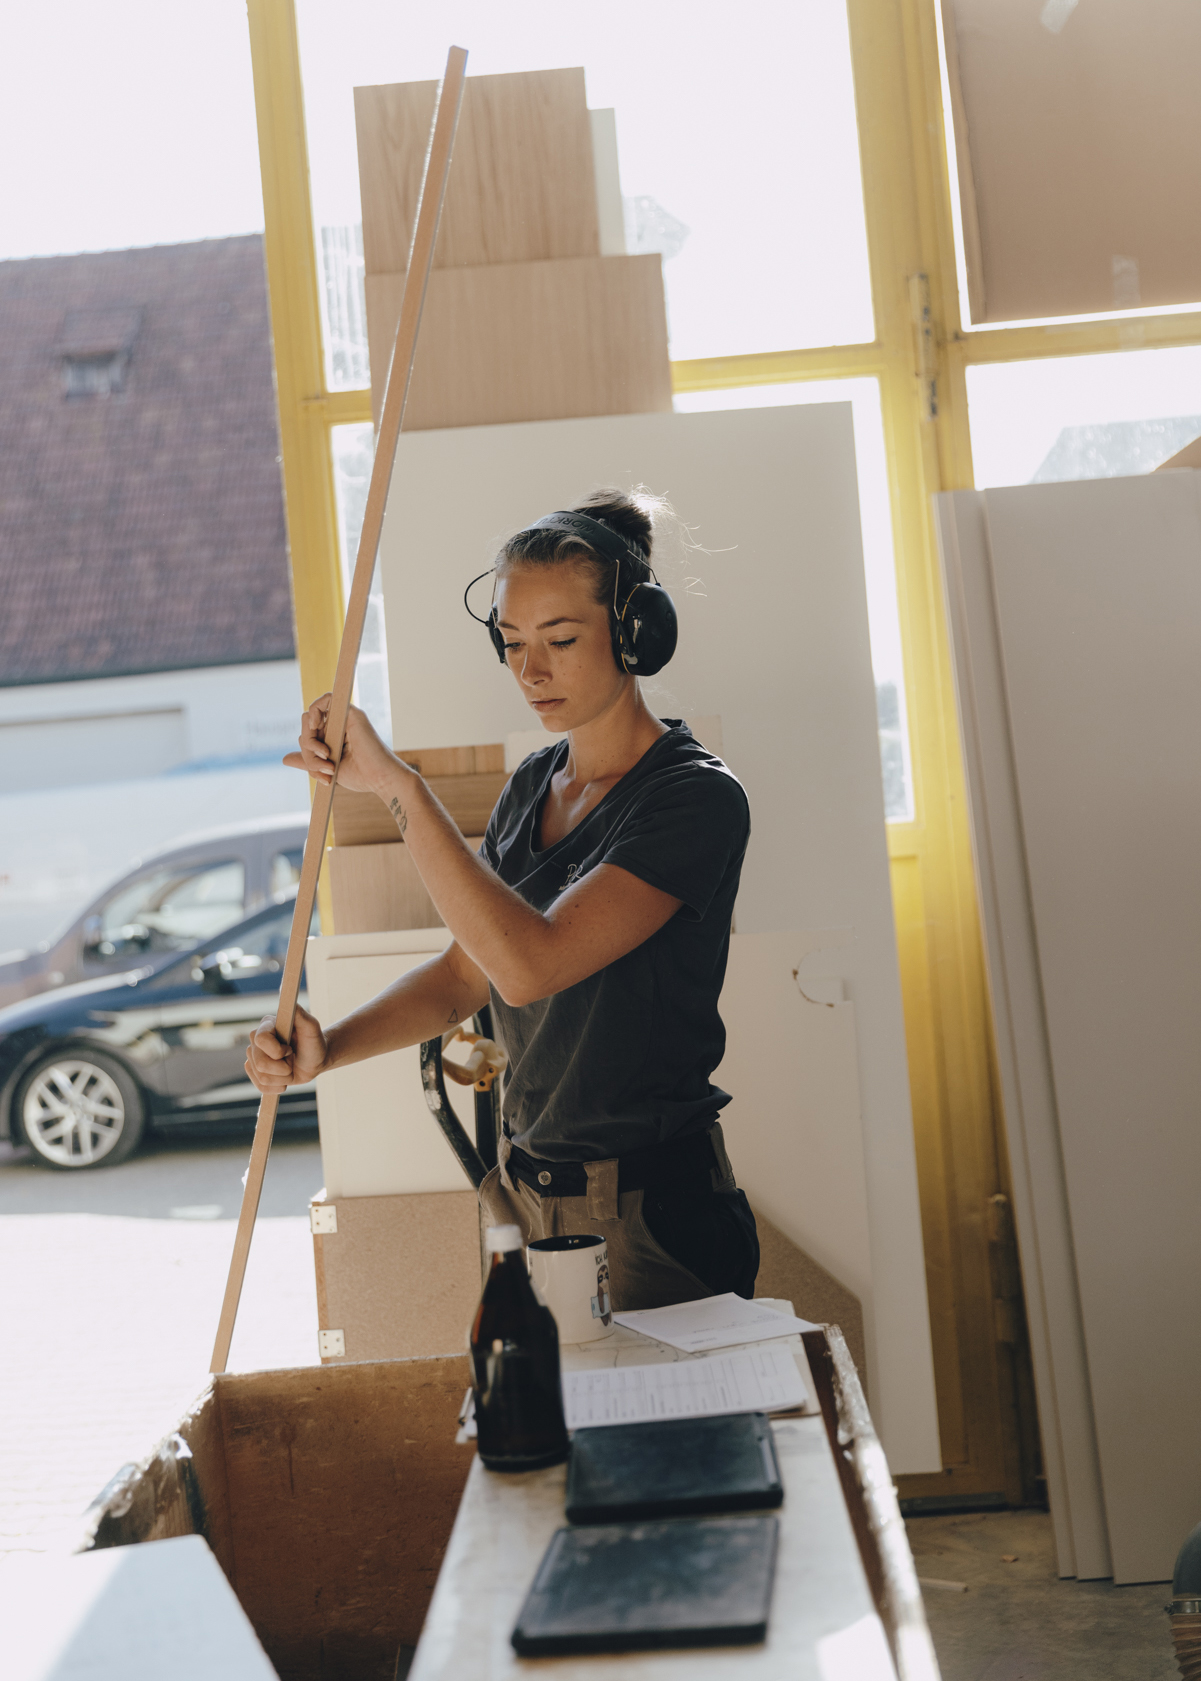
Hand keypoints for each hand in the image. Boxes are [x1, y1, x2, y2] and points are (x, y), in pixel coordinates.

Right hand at [245, 1003, 327, 1092]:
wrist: (315, 1060)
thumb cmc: (314, 1042)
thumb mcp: (311, 1028)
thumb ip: (300, 1014)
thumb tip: (288, 999)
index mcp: (266, 1026)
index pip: (260, 1040)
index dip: (277, 1051)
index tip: (290, 1050)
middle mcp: (255, 1040)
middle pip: (260, 1063)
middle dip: (283, 1067)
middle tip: (292, 1059)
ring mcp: (254, 1057)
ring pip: (262, 1077)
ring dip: (283, 1077)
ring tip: (290, 1068)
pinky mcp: (255, 1073)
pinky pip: (261, 1087)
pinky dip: (277, 1087)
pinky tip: (285, 1079)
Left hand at [283, 696, 397, 795]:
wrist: (379, 778)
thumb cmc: (359, 776)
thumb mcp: (325, 769)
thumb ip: (307, 761)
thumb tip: (285, 758)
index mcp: (332, 738)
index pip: (307, 737)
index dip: (307, 755)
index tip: (321, 775)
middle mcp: (337, 726)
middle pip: (306, 728)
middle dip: (308, 750)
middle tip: (323, 767)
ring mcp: (343, 719)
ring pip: (311, 718)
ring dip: (310, 740)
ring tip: (325, 757)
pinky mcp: (350, 713)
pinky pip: (326, 699)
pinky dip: (314, 711)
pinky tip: (314, 727)